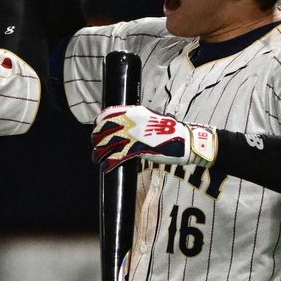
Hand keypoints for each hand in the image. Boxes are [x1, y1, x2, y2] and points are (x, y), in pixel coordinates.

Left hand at [91, 104, 216, 171]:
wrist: (185, 141)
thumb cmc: (170, 131)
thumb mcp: (152, 119)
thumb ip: (138, 121)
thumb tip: (127, 126)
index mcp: (135, 112)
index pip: (109, 113)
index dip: (99, 122)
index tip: (96, 129)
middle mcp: (131, 122)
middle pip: (104, 129)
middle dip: (96, 138)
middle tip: (95, 145)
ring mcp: (133, 136)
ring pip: (107, 144)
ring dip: (98, 153)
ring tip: (96, 158)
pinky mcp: (137, 150)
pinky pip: (117, 157)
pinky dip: (108, 163)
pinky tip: (105, 168)